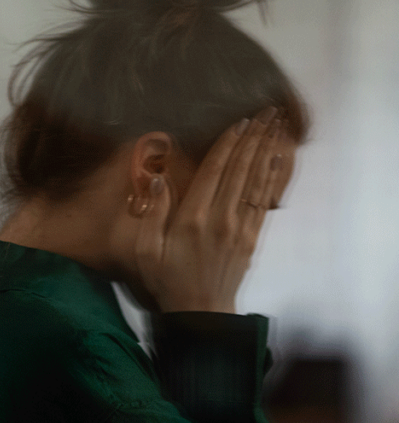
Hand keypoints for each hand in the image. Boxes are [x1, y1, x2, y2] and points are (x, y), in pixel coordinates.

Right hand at [136, 107, 284, 313]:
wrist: (200, 312)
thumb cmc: (167, 280)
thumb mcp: (146, 250)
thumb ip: (152, 213)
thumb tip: (160, 179)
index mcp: (192, 219)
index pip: (214, 171)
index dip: (228, 144)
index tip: (238, 121)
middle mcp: (220, 219)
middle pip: (240, 169)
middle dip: (253, 137)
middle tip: (265, 111)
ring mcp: (240, 228)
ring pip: (255, 180)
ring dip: (266, 149)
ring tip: (275, 125)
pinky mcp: (251, 238)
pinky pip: (263, 200)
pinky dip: (271, 177)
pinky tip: (276, 158)